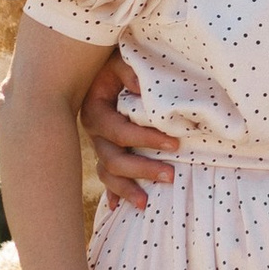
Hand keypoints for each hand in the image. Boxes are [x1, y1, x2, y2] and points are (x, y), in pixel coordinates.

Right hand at [81, 51, 177, 210]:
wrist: (96, 65)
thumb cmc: (114, 62)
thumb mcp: (121, 60)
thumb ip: (131, 74)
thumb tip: (143, 89)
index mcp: (95, 111)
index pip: (119, 132)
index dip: (146, 139)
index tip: (175, 143)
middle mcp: (94, 133)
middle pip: (113, 160)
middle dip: (141, 170)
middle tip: (171, 176)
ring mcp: (98, 145)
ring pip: (107, 173)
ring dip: (126, 189)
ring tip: (146, 204)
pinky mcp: (105, 151)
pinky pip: (105, 177)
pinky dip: (112, 193)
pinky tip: (118, 209)